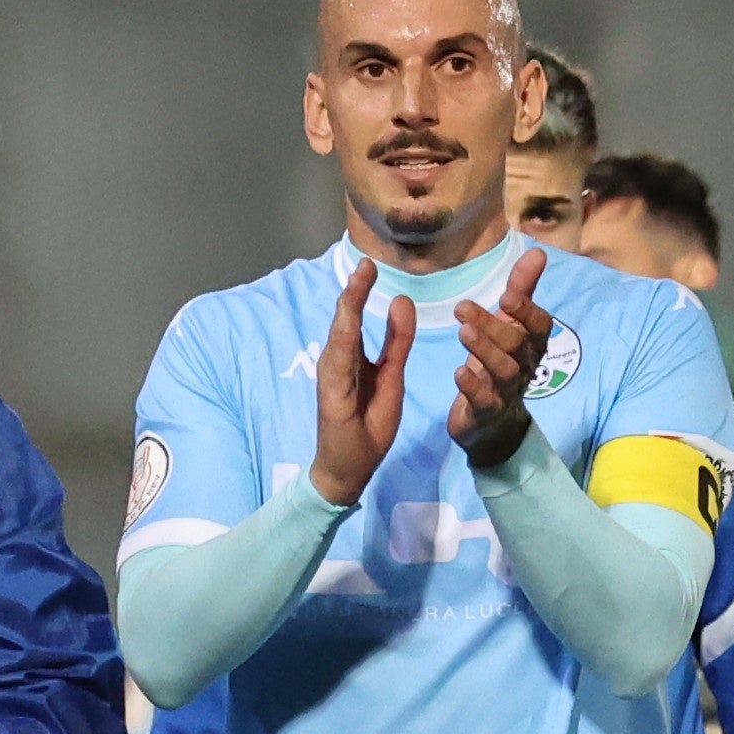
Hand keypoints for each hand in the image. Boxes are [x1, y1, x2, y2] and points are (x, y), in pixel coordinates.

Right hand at [310, 257, 415, 504]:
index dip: (362, 291)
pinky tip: (348, 322)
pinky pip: (338, 364)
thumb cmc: (367, 426)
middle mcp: (337, 363)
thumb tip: (402, 301)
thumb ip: (397, 342)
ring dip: (347, 309)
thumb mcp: (392, 378)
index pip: (356, 317)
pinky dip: (343, 341)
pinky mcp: (331, 396)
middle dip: (354, 291)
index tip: (370, 265)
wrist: (349, 470)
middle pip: (345, 320)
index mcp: (351, 357)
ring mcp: (332, 379)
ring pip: (340, 337)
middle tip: (365, 264)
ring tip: (357, 282)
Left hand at [445, 245, 556, 469]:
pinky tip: (458, 372)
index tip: (506, 296)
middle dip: (493, 325)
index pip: (539, 325)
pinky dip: (472, 386)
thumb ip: (521, 291)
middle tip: (462, 307)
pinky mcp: (487, 413)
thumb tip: (538, 251)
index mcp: (532, 344)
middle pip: (517, 345)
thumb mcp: (510, 326)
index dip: (526, 311)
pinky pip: (485, 401)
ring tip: (462, 332)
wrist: (491, 424)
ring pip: (504, 371)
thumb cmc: (499, 364)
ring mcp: (507, 392)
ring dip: (484, 350)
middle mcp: (525, 367)